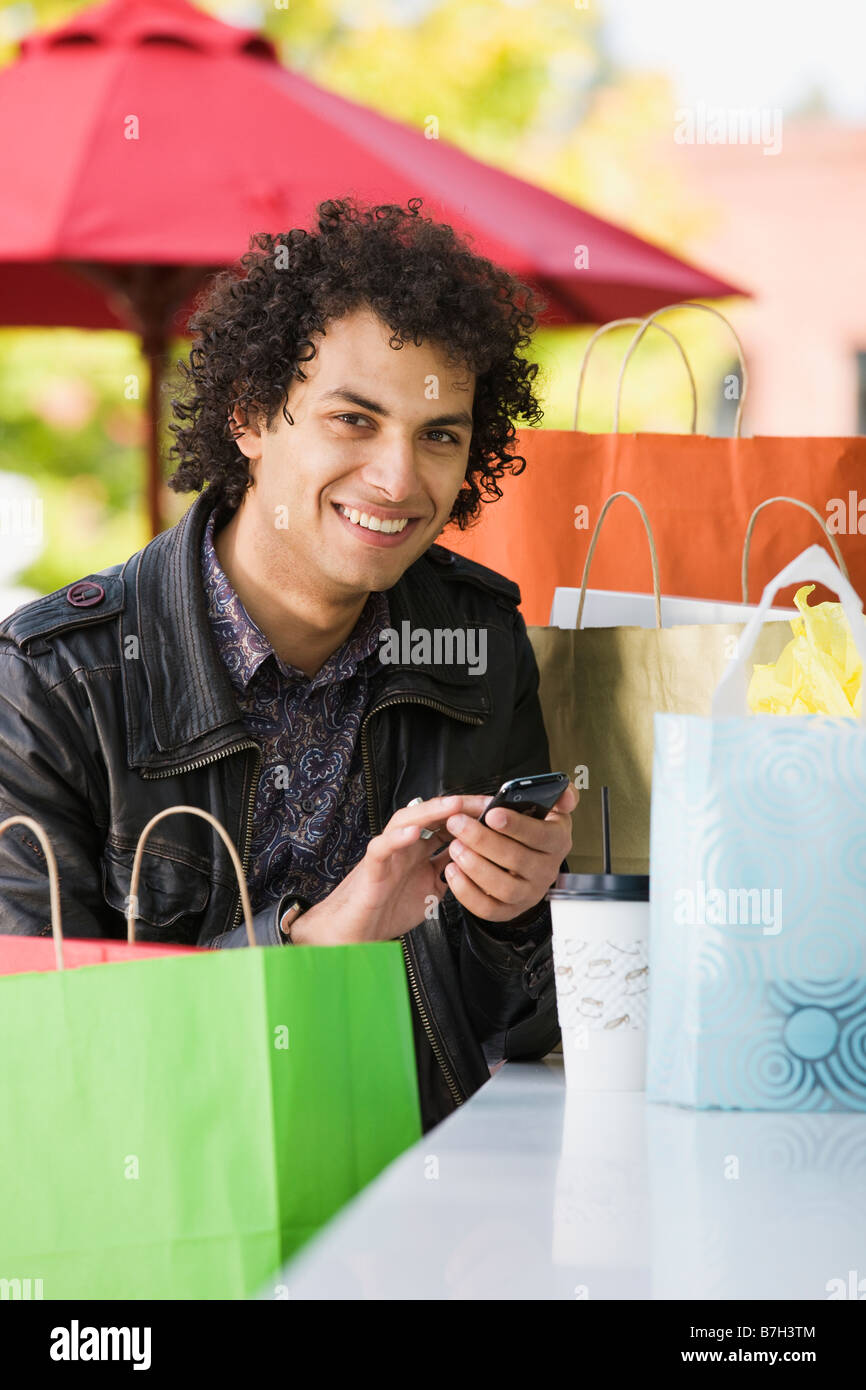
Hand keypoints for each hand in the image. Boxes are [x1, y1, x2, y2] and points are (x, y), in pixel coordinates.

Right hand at [291, 793, 493, 944]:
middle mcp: (405, 845)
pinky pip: (382, 847)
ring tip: (453, 805)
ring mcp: (388, 852)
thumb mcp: (431, 890)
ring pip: (407, 821)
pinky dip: (397, 839)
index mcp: (420, 849)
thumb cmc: (389, 908)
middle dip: (459, 806)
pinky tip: (414, 833)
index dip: (471, 815)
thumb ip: (448, 872)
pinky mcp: (371, 867)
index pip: (448, 823)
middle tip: (484, 802)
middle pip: (432, 814)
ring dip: (431, 812)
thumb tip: (475, 862)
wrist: (358, 932)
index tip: (498, 811)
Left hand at [440, 783, 577, 923]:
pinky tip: (453, 870)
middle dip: (483, 840)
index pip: (542, 835)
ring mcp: (528, 893)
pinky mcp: (509, 910)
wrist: (528, 860)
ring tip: (455, 846)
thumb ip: (558, 796)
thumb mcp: (550, 809)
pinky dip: (467, 891)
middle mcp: (546, 871)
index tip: (491, 814)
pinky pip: (488, 908)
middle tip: (459, 824)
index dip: (516, 825)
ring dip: (475, 866)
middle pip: (517, 860)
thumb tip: (565, 795)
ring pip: (503, 887)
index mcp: (557, 842)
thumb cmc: (532, 830)